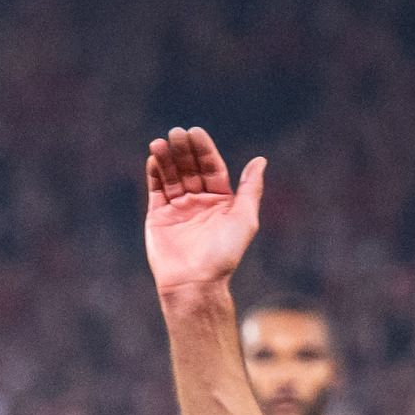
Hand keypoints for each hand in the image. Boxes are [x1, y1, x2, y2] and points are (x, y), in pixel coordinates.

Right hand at [144, 127, 267, 299]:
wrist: (195, 282)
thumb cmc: (224, 254)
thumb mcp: (245, 219)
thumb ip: (251, 189)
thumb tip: (260, 160)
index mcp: (220, 200)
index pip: (211, 167)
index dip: (204, 149)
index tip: (195, 132)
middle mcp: (199, 202)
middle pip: (190, 168)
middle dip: (183, 150)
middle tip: (176, 132)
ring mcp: (178, 209)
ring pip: (171, 176)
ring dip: (166, 158)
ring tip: (160, 142)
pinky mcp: (158, 217)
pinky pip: (156, 190)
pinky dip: (154, 174)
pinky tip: (153, 159)